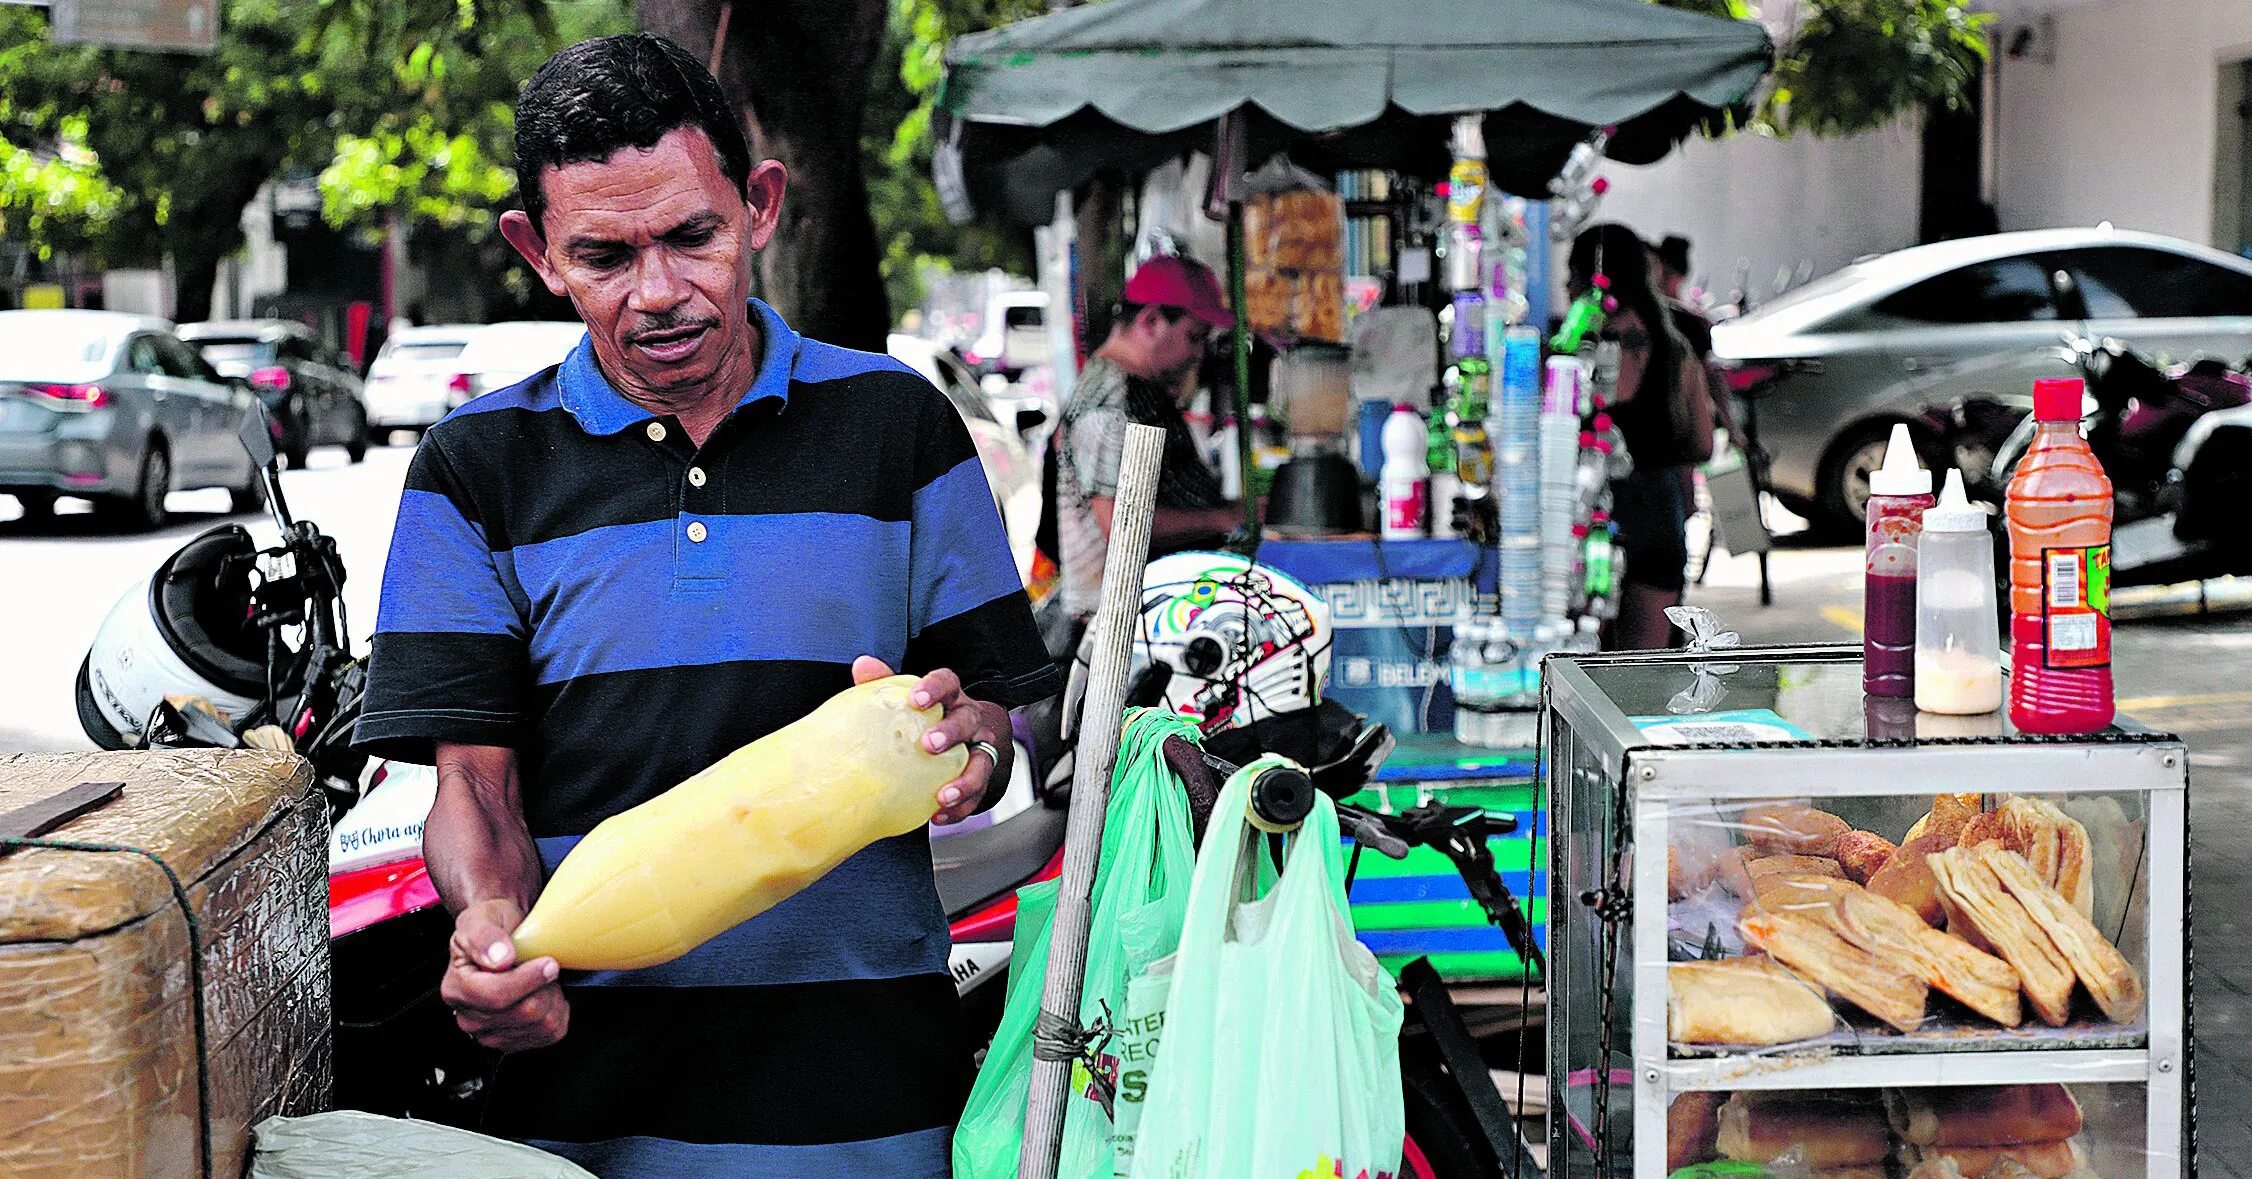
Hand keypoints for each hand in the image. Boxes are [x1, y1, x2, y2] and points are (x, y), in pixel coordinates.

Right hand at [442, 898, 568, 1052]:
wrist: (503, 938)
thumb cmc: (492, 927)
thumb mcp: (482, 917)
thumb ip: (485, 935)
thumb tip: (498, 957)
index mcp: (456, 988)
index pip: (495, 996)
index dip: (528, 979)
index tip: (548, 962)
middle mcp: (470, 1017)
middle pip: (525, 1012)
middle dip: (543, 984)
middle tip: (541, 963)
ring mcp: (492, 1034)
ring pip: (543, 1024)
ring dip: (552, 996)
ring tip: (540, 978)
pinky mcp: (516, 1042)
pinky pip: (552, 1032)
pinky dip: (558, 1010)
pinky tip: (543, 993)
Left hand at [852, 656, 1007, 825]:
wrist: (970, 741)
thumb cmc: (932, 718)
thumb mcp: (913, 699)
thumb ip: (887, 683)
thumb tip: (863, 664)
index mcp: (951, 698)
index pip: (948, 683)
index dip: (935, 688)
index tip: (917, 698)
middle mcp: (970, 720)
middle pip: (968, 720)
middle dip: (951, 732)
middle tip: (930, 744)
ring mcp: (980, 750)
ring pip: (982, 762)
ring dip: (965, 780)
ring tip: (943, 795)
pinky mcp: (984, 778)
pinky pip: (978, 795)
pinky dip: (960, 807)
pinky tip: (939, 815)